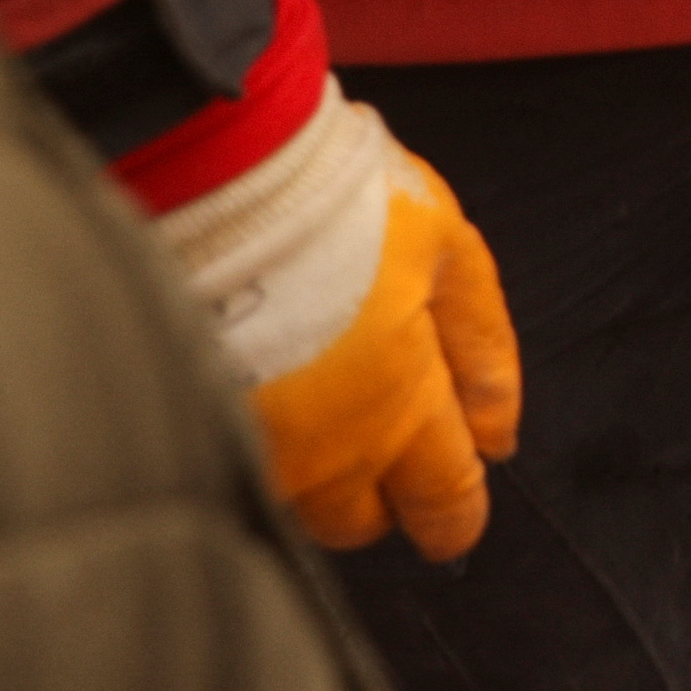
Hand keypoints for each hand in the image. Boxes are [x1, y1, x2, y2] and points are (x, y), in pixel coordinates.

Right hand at [150, 85, 528, 558]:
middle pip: (361, 522)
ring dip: (314, 477)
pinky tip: (259, 384)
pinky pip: (235, 466)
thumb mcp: (447, 248)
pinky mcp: (190, 425)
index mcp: (401, 407)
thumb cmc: (337, 196)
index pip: (444, 505)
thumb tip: (500, 432)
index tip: (456, 511)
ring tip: (314, 394)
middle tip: (379, 429)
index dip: (455, 515)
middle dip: (380, 494)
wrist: (216, 167)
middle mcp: (326, 450)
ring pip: (293, 504)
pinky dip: (255, 445)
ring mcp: (251, 446)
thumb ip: (482, 348)